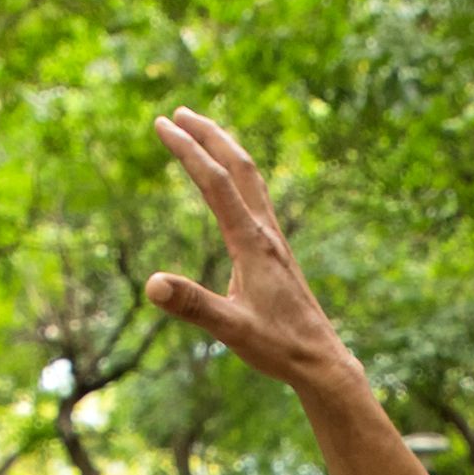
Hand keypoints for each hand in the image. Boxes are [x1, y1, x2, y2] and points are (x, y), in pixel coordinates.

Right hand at [147, 108, 353, 394]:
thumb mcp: (231, 329)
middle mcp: (266, 233)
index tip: (163, 124)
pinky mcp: (277, 253)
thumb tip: (152, 285)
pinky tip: (231, 186)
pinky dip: (238, 178)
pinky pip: (256, 200)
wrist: (321, 361)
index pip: (216, 183)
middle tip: (177, 113)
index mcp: (253, 243)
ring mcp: (275, 241)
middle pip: (240, 168)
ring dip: (226, 151)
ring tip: (202, 133)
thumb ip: (193, 306)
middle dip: (208, 135)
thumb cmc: (279, 347)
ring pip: (252, 180)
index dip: (188, 150)